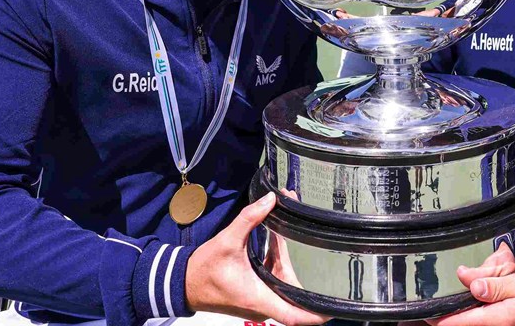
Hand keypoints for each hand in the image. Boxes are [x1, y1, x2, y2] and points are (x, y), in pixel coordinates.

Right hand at [185, 192, 327, 325]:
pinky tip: (276, 244)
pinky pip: (274, 283)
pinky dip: (278, 265)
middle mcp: (261, 305)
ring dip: (288, 264)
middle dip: (305, 272)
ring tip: (291, 235)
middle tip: (314, 247)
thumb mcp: (227, 241)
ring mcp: (257, 303)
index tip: (332, 309)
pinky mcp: (254, 296)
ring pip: (285, 287)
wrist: (182, 283)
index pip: (294, 315)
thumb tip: (270, 200)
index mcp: (258, 297)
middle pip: (294, 295)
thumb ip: (250, 219)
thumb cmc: (202, 271)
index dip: (315, 314)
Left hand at [428, 265, 514, 325]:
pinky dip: (476, 298)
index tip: (416, 310)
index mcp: (497, 319)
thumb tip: (468, 284)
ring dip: (464, 299)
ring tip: (463, 278)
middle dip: (448, 306)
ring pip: (472, 313)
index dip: (435, 317)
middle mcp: (497, 324)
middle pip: (461, 319)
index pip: (457, 322)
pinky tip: (476, 283)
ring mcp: (501, 321)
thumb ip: (495, 285)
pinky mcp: (506, 317)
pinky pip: (483, 310)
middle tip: (435, 290)